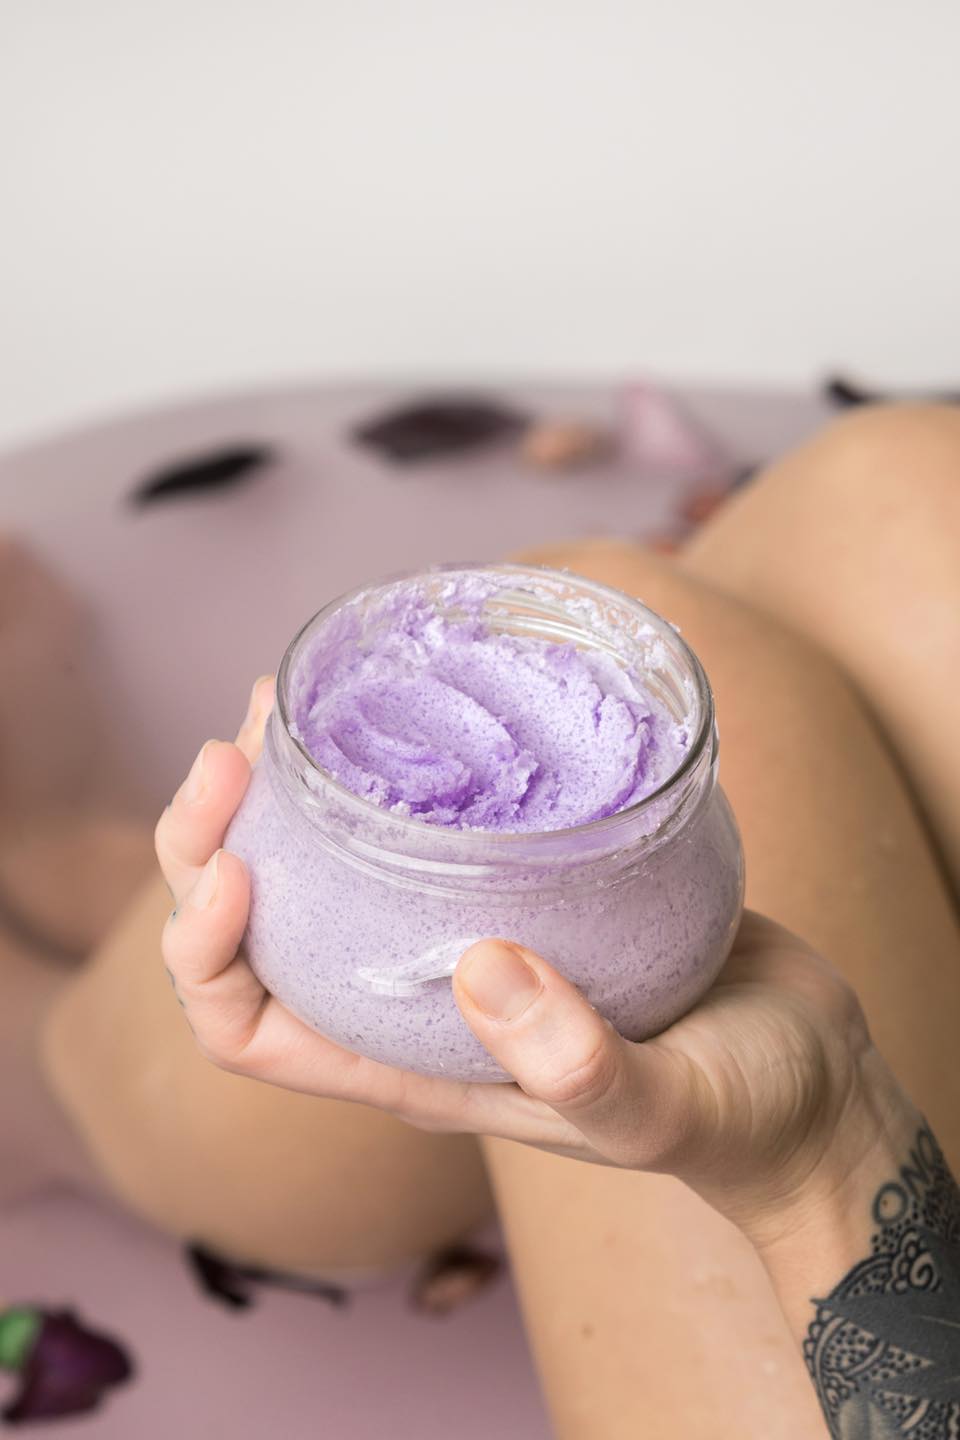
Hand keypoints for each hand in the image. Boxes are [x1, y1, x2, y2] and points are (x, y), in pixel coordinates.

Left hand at [157, 679, 894, 1238]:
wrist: (812, 1076)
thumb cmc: (742, 1113)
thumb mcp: (667, 1109)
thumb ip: (581, 1066)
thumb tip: (479, 965)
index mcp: (413, 1067)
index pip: (249, 1029)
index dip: (205, 952)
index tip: (237, 863)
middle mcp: (413, 1001)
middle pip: (259, 931)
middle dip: (214, 843)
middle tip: (239, 744)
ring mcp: (461, 937)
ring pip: (323, 868)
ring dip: (279, 793)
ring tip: (282, 702)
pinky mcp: (520, 887)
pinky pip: (415, 827)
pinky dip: (382, 771)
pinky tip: (396, 710)